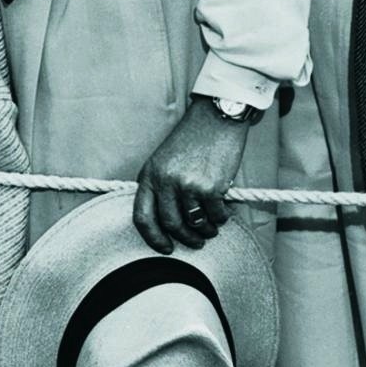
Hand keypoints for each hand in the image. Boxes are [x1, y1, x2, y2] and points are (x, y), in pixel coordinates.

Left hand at [134, 99, 249, 252]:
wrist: (215, 118)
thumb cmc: (191, 139)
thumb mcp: (164, 159)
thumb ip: (160, 186)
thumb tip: (165, 220)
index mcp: (150, 175)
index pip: (142, 216)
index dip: (152, 238)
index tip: (166, 248)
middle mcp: (166, 181)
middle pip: (172, 224)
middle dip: (186, 239)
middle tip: (196, 242)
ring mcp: (188, 185)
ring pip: (196, 223)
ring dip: (206, 231)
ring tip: (212, 227)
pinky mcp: (211, 187)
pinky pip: (216, 215)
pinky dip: (222, 218)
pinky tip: (223, 213)